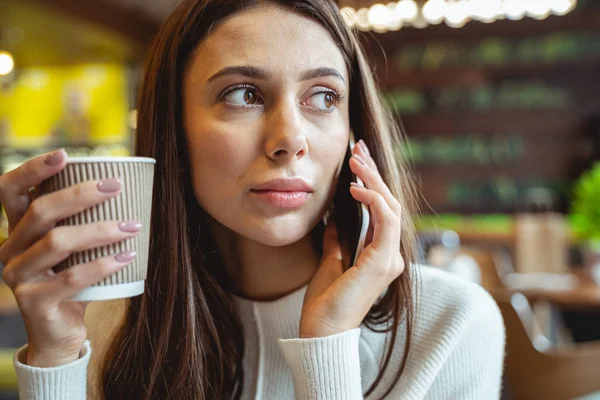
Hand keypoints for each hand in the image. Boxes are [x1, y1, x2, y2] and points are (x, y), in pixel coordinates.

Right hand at [0, 149, 138, 366]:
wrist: (61, 332)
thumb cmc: (74, 281)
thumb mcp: (74, 248)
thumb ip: (84, 222)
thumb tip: (127, 188)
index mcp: (18, 230)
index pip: (10, 190)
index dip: (32, 169)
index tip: (65, 154)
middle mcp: (10, 249)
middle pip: (41, 212)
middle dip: (81, 194)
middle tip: (116, 186)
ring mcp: (17, 276)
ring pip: (57, 243)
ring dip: (99, 230)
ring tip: (132, 226)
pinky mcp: (33, 302)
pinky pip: (70, 278)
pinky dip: (103, 265)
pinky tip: (128, 256)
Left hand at [300, 140, 403, 337]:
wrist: (322, 330)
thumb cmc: (326, 301)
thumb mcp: (331, 259)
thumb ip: (338, 238)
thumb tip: (334, 218)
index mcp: (380, 253)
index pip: (381, 209)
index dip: (370, 182)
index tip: (356, 159)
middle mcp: (390, 254)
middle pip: (388, 203)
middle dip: (373, 172)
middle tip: (358, 148)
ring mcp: (390, 258)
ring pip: (390, 207)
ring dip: (373, 180)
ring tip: (355, 160)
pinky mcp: (382, 262)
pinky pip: (385, 221)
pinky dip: (373, 200)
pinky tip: (355, 187)